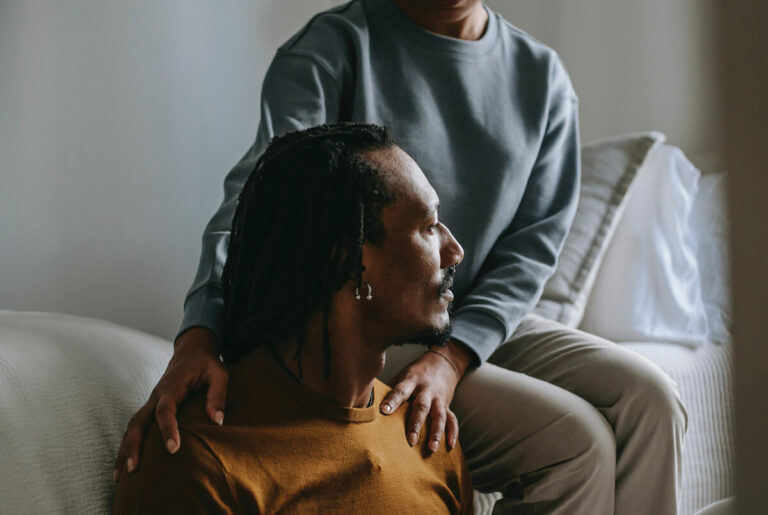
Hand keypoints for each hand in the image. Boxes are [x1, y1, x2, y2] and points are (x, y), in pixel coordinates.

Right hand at [113, 327, 227, 481]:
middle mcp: (156, 395)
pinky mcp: (151, 408)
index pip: (165, 410)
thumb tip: (218, 421)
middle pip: (138, 421)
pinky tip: (125, 466)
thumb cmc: (206, 364)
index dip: (168, 429)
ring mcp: (150, 402)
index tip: (173, 449)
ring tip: (119, 476)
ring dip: (125, 450)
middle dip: (134, 445)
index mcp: (172, 386)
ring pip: (132, 427)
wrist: (191, 351)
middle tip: (133, 469)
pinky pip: (136, 428)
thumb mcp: (219, 374)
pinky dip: (128, 445)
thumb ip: (218, 395)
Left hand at [380, 340, 472, 453]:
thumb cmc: (416, 373)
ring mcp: (438, 398)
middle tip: (411, 440)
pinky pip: (452, 419)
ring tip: (432, 448)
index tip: (383, 411)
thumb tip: (369, 403)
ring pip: (439, 415)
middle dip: (416, 423)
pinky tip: (450, 445)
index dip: (392, 400)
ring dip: (436, 432)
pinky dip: (453, 432)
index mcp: (411, 381)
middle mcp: (426, 390)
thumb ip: (391, 389)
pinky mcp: (447, 404)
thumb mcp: (403, 375)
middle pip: (422, 406)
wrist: (443, 362)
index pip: (400, 390)